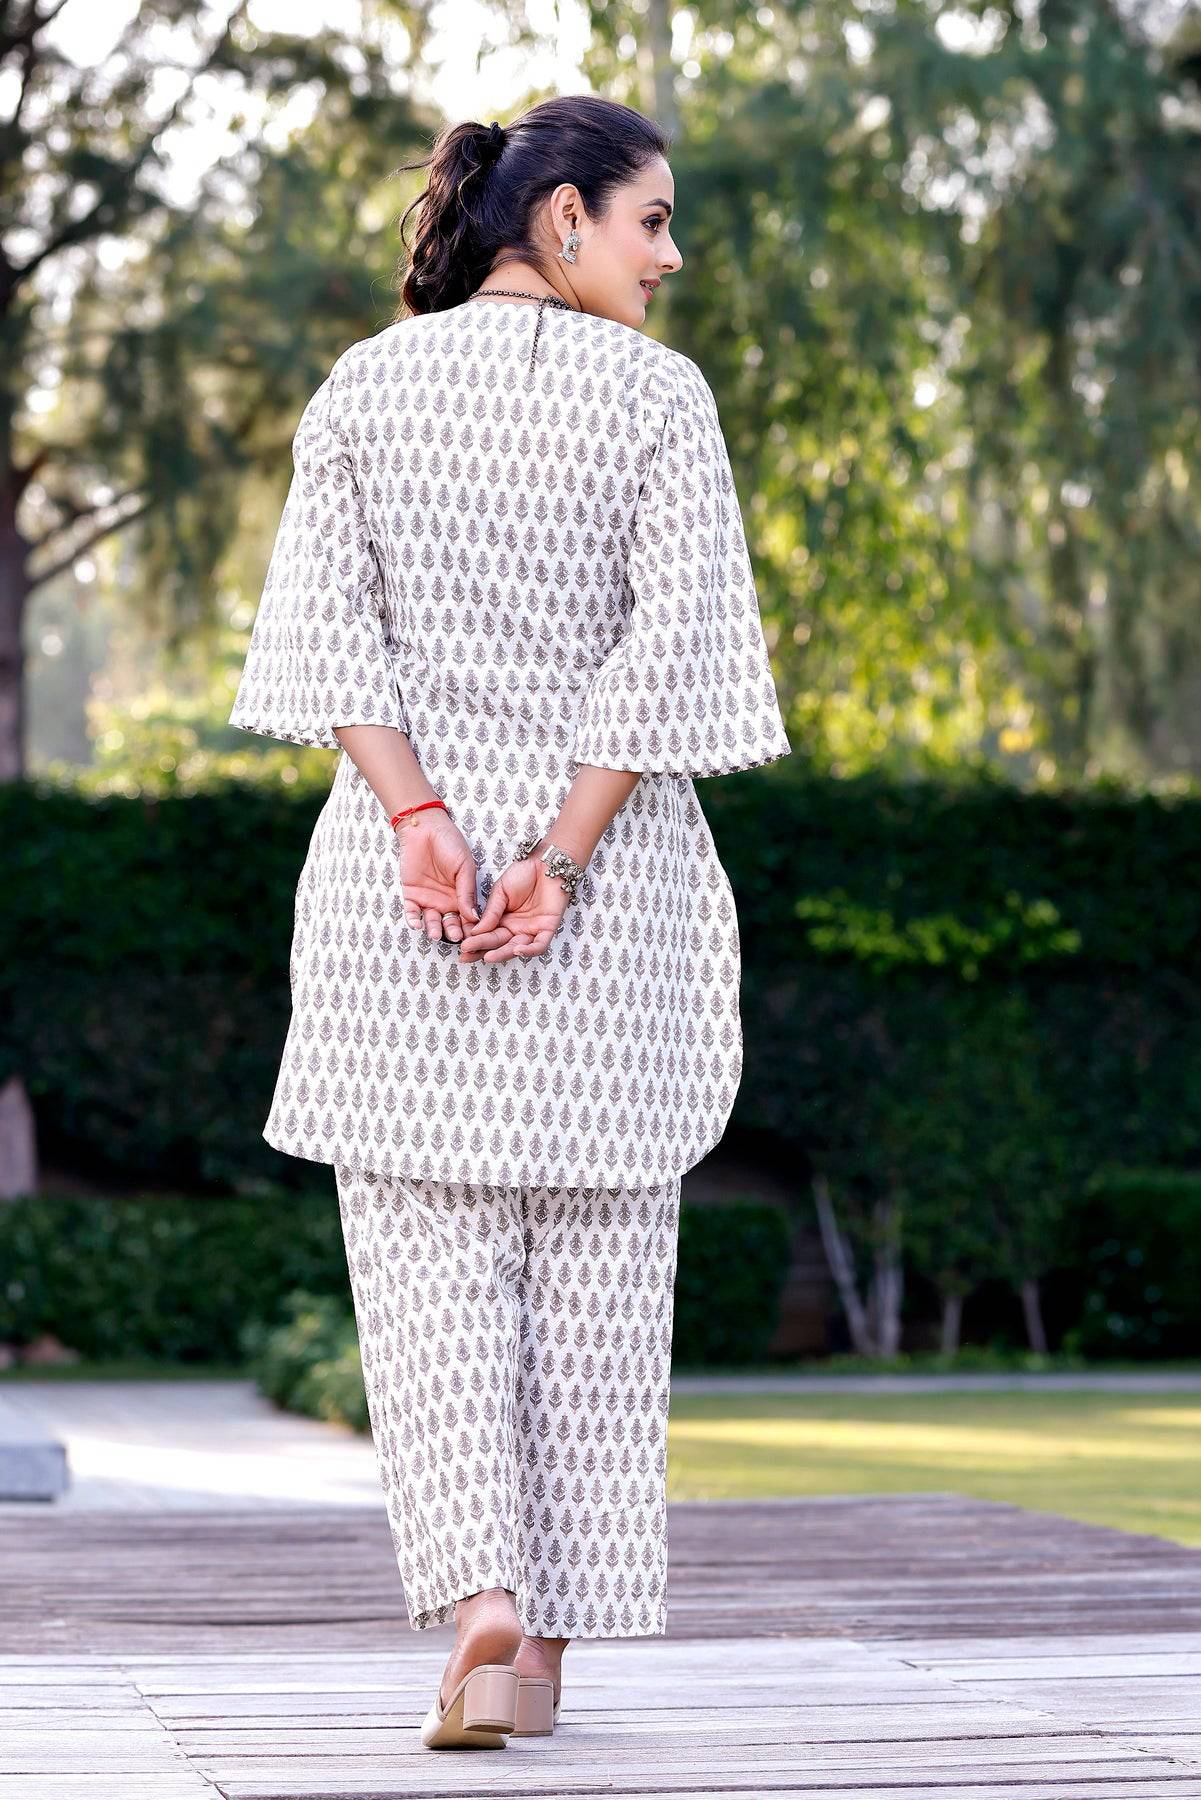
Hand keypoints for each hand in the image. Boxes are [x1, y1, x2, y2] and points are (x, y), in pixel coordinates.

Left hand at [395, 810, 480, 941]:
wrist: (425, 828)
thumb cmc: (449, 843)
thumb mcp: (465, 866)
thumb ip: (467, 891)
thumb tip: (474, 916)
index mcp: (462, 896)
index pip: (467, 918)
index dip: (471, 928)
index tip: (474, 936)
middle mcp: (446, 901)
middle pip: (450, 923)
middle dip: (453, 932)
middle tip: (457, 938)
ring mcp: (428, 899)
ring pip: (431, 921)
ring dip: (434, 929)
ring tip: (437, 934)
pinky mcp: (411, 895)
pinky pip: (411, 912)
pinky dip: (413, 919)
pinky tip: (417, 924)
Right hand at [457, 853, 571, 962]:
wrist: (545, 863)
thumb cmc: (523, 873)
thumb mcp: (500, 891)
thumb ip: (491, 911)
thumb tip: (475, 930)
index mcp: (502, 920)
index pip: (487, 935)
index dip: (475, 942)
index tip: (462, 946)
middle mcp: (515, 928)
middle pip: (499, 944)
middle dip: (483, 949)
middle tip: (468, 953)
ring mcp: (531, 929)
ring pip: (516, 948)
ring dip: (503, 954)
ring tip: (488, 957)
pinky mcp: (547, 928)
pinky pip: (539, 945)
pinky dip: (529, 950)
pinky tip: (517, 950)